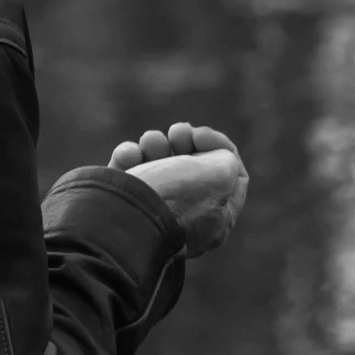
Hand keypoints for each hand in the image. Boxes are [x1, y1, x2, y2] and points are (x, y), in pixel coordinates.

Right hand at [108, 122, 248, 255]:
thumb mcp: (220, 172)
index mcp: (217, 222)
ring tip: (149, 141)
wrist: (121, 218)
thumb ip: (227, 160)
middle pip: (193, 169)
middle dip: (184, 143)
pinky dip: (129, 157)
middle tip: (177, 133)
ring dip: (155, 145)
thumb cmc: (174, 197)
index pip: (233, 178)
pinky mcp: (121, 206)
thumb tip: (211, 158)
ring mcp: (152, 215)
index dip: (220, 147)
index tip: (200, 136)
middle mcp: (186, 222)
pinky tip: (128, 154)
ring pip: (159, 167)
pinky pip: (129, 175)